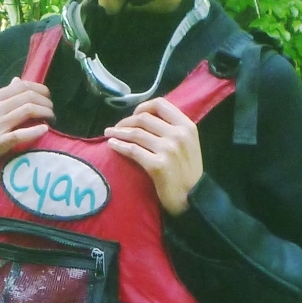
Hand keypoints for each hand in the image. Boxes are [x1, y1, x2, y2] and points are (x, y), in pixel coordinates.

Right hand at [0, 76, 53, 179]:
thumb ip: (2, 96)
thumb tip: (17, 80)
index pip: (21, 85)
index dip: (40, 89)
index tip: (48, 97)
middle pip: (28, 96)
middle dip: (46, 102)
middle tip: (52, 110)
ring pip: (28, 110)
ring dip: (45, 113)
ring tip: (51, 118)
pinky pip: (21, 134)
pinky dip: (36, 130)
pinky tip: (44, 129)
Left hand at [104, 97, 202, 214]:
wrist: (192, 198)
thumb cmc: (188, 171)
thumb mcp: (189, 143)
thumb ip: (173, 129)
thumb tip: (147, 117)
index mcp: (187, 126)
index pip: (160, 105)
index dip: (142, 107)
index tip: (133, 115)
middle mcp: (178, 135)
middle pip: (144, 119)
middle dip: (126, 121)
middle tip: (116, 128)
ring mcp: (168, 150)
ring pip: (136, 133)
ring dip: (118, 132)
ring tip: (109, 134)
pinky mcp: (157, 165)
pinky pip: (132, 150)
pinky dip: (119, 146)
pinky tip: (112, 145)